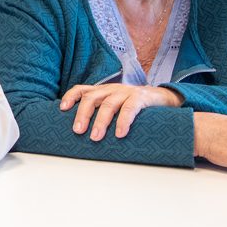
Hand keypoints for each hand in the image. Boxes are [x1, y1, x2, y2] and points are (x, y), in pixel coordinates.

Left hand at [60, 83, 180, 140]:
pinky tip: (119, 133)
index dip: (71, 97)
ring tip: (95, 137)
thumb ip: (102, 112)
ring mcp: (126, 92)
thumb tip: (84, 131)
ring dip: (100, 122)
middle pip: (92, 98)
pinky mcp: (141, 97)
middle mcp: (112, 89)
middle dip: (83, 114)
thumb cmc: (135, 105)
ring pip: (108, 104)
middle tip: (78, 131)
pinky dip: (123, 121)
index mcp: (104, 90)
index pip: (82, 89)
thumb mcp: (116, 105)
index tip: (62, 109)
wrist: (164, 98)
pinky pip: (130, 108)